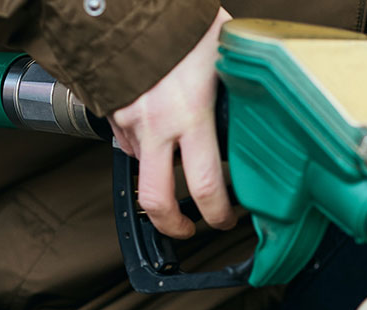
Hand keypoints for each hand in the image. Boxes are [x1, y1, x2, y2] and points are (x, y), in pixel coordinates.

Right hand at [109, 8, 235, 237]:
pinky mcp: (110, 109)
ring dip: (159, 177)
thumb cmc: (182, 21)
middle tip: (187, 229)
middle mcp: (156, 123)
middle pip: (156, 200)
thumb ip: (235, 93)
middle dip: (172, 225)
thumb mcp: (226, 57)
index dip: (218, 215)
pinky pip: (126, 141)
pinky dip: (142, 146)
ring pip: (140, 169)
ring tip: (178, 171)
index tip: (226, 220)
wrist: (127, 0)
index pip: (205, 186)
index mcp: (191, 113)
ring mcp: (128, 118)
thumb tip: (256, 114)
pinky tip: (158, 134)